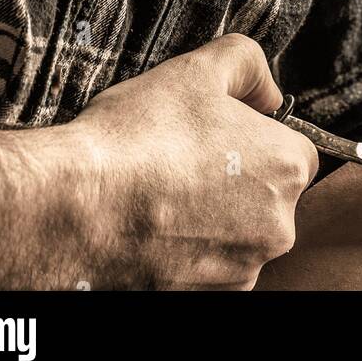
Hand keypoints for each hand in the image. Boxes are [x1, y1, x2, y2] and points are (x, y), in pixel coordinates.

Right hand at [71, 34, 318, 288]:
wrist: (69, 211)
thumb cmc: (134, 140)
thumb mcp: (195, 71)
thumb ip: (246, 63)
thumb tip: (268, 93)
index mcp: (287, 168)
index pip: (292, 153)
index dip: (253, 141)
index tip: (214, 140)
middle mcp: (279, 226)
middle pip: (266, 198)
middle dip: (234, 184)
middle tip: (180, 167)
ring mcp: (243, 268)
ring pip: (237, 236)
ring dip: (210, 221)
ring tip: (158, 199)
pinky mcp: (208, 297)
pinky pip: (209, 270)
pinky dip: (187, 255)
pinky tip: (151, 233)